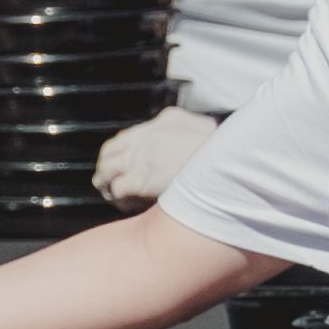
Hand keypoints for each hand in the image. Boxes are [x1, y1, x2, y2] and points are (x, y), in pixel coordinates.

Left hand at [91, 103, 222, 208]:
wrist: (222, 165)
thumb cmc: (219, 149)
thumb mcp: (205, 125)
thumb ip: (190, 125)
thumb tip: (191, 132)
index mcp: (161, 123)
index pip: (127, 136)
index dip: (120, 151)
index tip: (121, 161)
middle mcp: (143, 139)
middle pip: (110, 152)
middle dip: (106, 166)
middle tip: (106, 179)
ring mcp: (138, 160)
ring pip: (107, 171)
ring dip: (106, 183)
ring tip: (111, 194)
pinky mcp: (138, 182)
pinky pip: (117, 190)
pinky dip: (119, 199)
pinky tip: (126, 205)